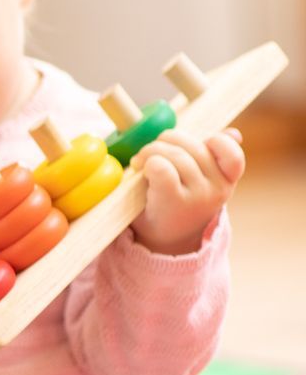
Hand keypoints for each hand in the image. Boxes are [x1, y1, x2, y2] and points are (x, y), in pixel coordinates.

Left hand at [130, 129, 242, 254]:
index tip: (194, 146)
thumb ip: (215, 157)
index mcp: (227, 179)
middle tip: (150, 151)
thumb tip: (233, 133)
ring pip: (175, 154)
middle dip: (166, 140)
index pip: (233, 154)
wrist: (163, 241)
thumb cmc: (179, 203)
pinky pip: (162, 167)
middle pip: (192, 146)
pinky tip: (141, 168)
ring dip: (150, 150)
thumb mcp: (202, 180)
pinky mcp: (174, 201)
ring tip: (140, 161)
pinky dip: (148, 162)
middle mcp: (218, 188)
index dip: (215, 142)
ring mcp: (198, 196)